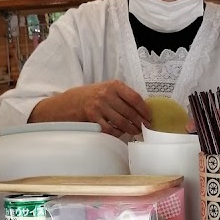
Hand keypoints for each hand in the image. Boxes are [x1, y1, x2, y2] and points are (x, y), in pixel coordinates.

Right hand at [29, 81, 150, 137]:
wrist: (70, 102)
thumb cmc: (92, 96)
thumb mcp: (106, 89)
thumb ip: (122, 96)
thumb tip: (142, 109)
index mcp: (114, 85)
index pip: (135, 98)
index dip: (145, 110)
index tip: (150, 117)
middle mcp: (107, 94)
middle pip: (130, 112)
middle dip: (140, 122)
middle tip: (146, 128)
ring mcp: (99, 107)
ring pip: (122, 122)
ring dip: (131, 129)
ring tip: (136, 132)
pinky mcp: (93, 118)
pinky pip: (110, 129)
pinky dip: (118, 133)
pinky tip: (121, 133)